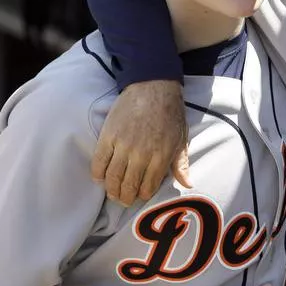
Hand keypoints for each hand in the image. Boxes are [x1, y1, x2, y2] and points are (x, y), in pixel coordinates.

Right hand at [92, 80, 191, 204]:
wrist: (153, 86)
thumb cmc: (170, 113)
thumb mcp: (181, 139)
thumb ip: (181, 164)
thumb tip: (188, 184)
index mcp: (161, 156)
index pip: (147, 188)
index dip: (142, 195)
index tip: (139, 195)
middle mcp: (141, 154)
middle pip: (128, 186)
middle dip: (125, 198)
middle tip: (123, 199)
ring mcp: (123, 145)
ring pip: (112, 178)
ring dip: (111, 190)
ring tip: (112, 192)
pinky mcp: (108, 136)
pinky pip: (99, 162)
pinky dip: (97, 174)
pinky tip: (100, 177)